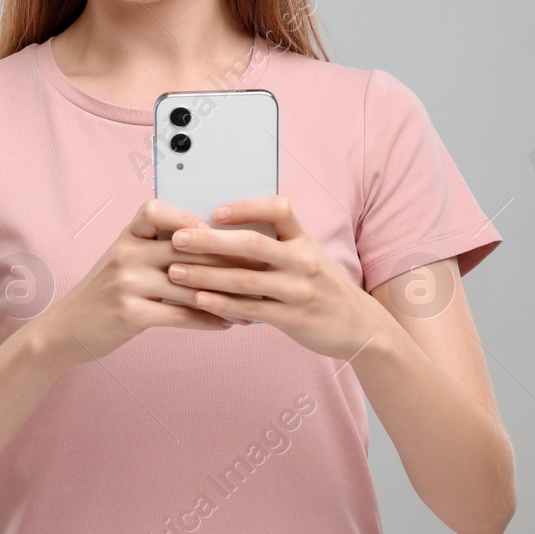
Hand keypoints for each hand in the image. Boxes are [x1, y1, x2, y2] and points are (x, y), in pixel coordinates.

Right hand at [28, 198, 243, 369]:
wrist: (67, 328)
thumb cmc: (104, 293)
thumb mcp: (123, 261)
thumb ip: (157, 248)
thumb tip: (213, 245)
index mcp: (127, 237)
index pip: (157, 210)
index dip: (188, 217)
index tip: (218, 231)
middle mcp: (126, 254)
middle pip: (186, 249)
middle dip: (227, 261)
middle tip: (260, 270)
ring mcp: (126, 283)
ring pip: (190, 285)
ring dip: (226, 297)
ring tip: (252, 304)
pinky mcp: (130, 313)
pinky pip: (180, 315)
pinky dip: (208, 320)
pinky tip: (227, 324)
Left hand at [164, 195, 386, 361]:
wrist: (359, 326)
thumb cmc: (319, 283)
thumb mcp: (306, 254)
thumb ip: (273, 241)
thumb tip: (216, 227)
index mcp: (304, 237)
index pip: (278, 209)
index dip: (246, 207)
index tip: (215, 211)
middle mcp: (303, 260)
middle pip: (252, 244)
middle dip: (210, 240)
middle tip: (177, 238)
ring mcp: (299, 290)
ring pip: (245, 279)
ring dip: (206, 275)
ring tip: (175, 272)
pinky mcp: (293, 318)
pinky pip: (250, 309)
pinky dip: (221, 304)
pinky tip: (198, 300)